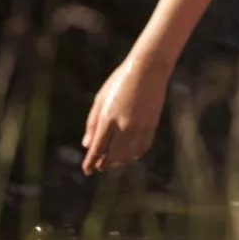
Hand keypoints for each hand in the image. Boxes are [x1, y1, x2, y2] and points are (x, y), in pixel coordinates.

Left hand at [82, 54, 170, 173]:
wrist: (147, 69)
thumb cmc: (120, 82)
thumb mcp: (101, 99)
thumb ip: (92, 123)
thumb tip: (87, 144)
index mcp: (107, 117)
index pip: (97, 148)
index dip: (90, 162)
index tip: (86, 170)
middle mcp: (123, 124)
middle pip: (112, 155)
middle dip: (104, 163)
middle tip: (99, 166)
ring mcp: (139, 126)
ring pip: (128, 154)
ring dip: (119, 161)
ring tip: (113, 161)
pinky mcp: (152, 125)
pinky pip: (143, 147)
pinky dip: (135, 154)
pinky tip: (129, 155)